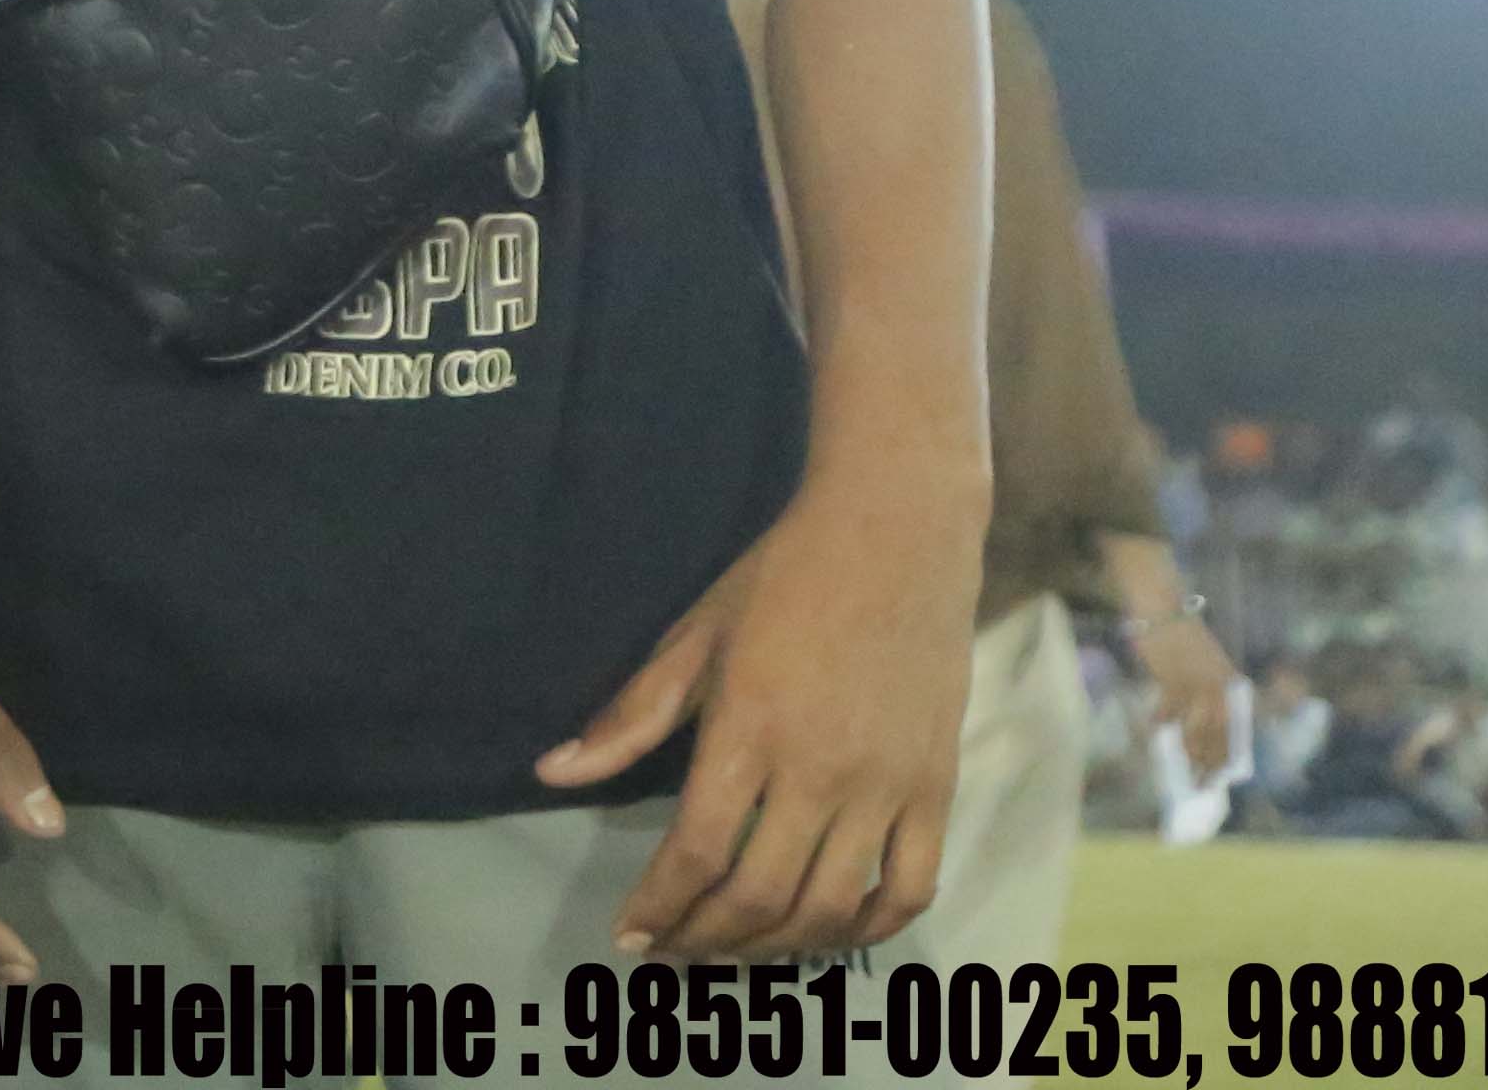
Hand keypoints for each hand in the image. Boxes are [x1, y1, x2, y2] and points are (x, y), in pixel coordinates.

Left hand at [538, 485, 974, 958]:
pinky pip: (909, 888)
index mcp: (748, 730)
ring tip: (735, 951)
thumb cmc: (780, 580)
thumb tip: (551, 773)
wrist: (894, 536)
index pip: (696, 850)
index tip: (630, 937)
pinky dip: (869, 929)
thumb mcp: (693, 637)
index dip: (658, 907)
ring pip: (830, 907)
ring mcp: (886, 785)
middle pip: (760, 895)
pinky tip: (827, 932)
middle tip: (674, 951)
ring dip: (777, 948)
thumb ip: (629, 716)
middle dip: (706, 939)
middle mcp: (820, 770)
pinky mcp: (937, 789)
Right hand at [1130, 609, 1237, 780]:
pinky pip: (1169, 711)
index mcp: (1232, 685)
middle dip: (1212, 762)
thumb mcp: (1208, 666)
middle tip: (1203, 783)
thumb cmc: (1184, 638)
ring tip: (1184, 768)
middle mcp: (1220, 690)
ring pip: (1197, 730)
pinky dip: (1161, 721)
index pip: (1236, 728)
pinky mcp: (1174, 683)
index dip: (1229, 754)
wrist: (1164, 611)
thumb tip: (1197, 725)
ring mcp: (1197, 687)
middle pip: (1219, 735)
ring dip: (1191, 752)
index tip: (1223, 775)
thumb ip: (1207, 694)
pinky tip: (1155, 727)